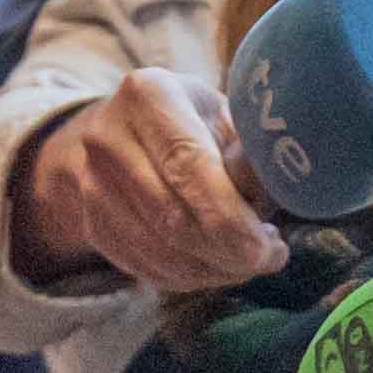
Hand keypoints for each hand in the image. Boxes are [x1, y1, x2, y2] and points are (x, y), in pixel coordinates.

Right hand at [20, 68, 283, 295]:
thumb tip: (279, 191)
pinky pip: (147, 267)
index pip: (189, 167)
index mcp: (148, 95)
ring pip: (160, 252)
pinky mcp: (92, 223)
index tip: (268, 246)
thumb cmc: (196, 121)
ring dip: (214, 270)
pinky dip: (191, 277)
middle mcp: (108, 137)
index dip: (231, 218)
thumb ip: (250, 151)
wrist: (124, 129)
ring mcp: (93, 183)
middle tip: (268, 257)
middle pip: (172, 219)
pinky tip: (218, 264)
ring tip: (248, 260)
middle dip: (229, 253)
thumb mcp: (228, 114)